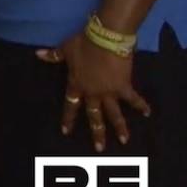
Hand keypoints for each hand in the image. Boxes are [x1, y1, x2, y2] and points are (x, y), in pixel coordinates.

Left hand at [39, 32, 150, 150]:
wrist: (105, 38)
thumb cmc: (84, 43)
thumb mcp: (65, 49)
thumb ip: (53, 55)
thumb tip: (38, 54)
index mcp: (76, 85)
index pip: (70, 105)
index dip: (68, 118)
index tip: (66, 131)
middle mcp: (93, 92)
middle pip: (94, 116)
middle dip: (96, 132)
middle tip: (99, 148)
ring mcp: (109, 92)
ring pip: (114, 114)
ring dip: (120, 127)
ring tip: (124, 141)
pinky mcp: (124, 86)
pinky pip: (133, 99)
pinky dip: (141, 105)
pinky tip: (147, 113)